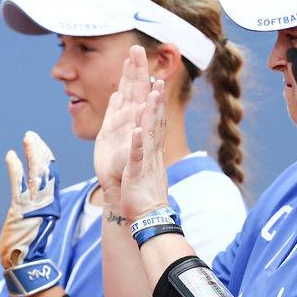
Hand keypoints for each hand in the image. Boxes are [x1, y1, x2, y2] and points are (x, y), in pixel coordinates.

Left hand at [0, 131, 60, 270]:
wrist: (24, 264)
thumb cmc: (27, 244)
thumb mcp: (35, 219)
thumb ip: (37, 203)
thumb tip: (34, 189)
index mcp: (51, 205)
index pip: (52, 174)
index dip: (45, 157)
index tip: (38, 143)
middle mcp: (47, 203)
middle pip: (48, 170)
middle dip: (40, 150)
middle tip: (31, 136)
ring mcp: (36, 207)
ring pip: (37, 173)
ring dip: (32, 153)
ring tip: (26, 138)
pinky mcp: (21, 211)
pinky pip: (19, 185)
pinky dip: (16, 168)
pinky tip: (11, 156)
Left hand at [120, 80, 171, 222]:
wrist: (150, 218)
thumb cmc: (145, 195)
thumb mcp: (148, 167)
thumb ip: (149, 152)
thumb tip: (149, 141)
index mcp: (154, 151)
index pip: (157, 123)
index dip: (157, 104)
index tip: (157, 84)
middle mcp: (154, 153)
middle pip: (156, 122)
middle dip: (157, 100)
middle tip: (159, 79)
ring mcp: (146, 162)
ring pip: (150, 134)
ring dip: (151, 114)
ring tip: (153, 94)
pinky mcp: (137, 173)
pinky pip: (137, 157)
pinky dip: (138, 144)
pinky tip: (138, 131)